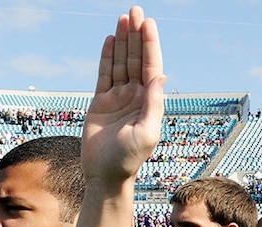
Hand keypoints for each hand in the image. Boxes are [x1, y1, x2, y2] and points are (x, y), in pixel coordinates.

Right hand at [81, 6, 165, 183]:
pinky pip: (105, 74)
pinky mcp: (101, 102)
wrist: (105, 175)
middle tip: (134, 10)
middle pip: (137, 59)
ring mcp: (118, 98)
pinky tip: (111, 40)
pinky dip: (108, 57)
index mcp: (149, 102)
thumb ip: (153, 103)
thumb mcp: (147, 132)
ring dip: (123, 41)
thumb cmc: (129, 159)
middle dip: (136, 35)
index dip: (150, 44)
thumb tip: (160, 74)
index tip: (147, 23)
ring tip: (123, 18)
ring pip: (121, 63)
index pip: (151, 66)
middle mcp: (135, 96)